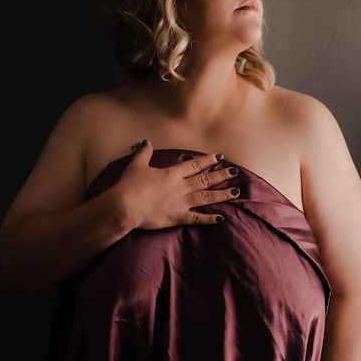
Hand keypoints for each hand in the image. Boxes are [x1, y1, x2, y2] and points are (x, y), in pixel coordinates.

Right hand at [113, 142, 239, 230]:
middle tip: (235, 172)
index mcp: (172, 173)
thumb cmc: (129, 186)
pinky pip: (198, 218)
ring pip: (207, 197)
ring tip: (236, 192)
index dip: (208, 160)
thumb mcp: (136, 165)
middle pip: (206, 179)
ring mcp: (181, 202)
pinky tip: (221, 218)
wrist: (124, 206)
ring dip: (222, 194)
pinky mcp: (178, 217)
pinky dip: (210, 218)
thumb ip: (144, 153)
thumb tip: (147, 142)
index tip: (220, 156)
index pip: (195, 164)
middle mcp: (181, 187)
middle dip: (222, 175)